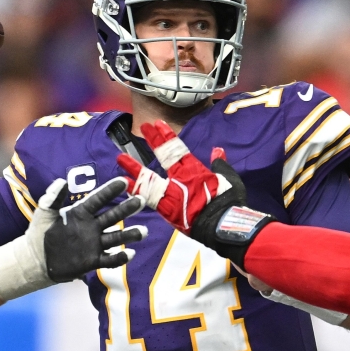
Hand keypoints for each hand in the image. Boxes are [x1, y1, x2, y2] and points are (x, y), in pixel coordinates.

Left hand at [0, 177, 147, 299]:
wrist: (35, 260)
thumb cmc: (39, 234)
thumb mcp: (44, 213)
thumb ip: (52, 198)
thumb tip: (61, 181)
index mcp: (81, 213)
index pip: (99, 199)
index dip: (110, 191)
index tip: (124, 181)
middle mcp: (91, 227)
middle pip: (113, 216)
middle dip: (127, 209)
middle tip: (140, 201)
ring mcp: (94, 244)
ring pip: (116, 237)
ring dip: (130, 234)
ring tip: (142, 232)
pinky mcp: (93, 261)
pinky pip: (110, 260)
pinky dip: (120, 258)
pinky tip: (130, 254)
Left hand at [117, 120, 273, 268]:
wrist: (222, 226)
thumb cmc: (229, 203)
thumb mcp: (229, 180)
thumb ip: (221, 164)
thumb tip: (217, 150)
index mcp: (196, 170)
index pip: (178, 148)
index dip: (167, 135)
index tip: (158, 124)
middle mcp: (181, 179)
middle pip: (164, 156)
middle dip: (153, 140)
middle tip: (143, 126)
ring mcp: (171, 194)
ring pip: (148, 178)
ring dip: (134, 167)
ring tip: (120, 158)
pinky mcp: (166, 211)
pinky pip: (147, 199)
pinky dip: (135, 191)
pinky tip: (124, 185)